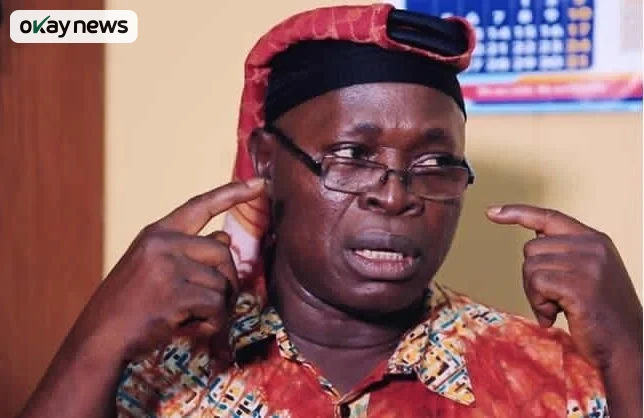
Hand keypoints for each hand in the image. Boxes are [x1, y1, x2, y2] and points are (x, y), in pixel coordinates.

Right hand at [72, 179, 264, 361]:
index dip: (232, 193)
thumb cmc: (130, 305)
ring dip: (217, 307)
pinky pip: (216, 306)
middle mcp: (162, 244)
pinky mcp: (174, 294)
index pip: (200, 205)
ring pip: (221, 282)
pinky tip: (192, 329)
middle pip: (222, 251)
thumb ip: (187, 251)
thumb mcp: (153, 268)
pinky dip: (213, 323)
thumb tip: (224, 236)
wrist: (99, 338)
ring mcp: (167, 267)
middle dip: (228, 279)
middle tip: (217, 303)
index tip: (260, 183)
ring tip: (194, 318)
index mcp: (156, 234)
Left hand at [487, 204, 641, 368]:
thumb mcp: (590, 272)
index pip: (549, 217)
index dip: (517, 212)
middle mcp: (592, 247)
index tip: (491, 212)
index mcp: (595, 239)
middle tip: (552, 299)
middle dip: (532, 277)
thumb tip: (533, 241)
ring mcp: (587, 265)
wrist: (626, 346)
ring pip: (530, 267)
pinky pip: (536, 285)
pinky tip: (554, 316)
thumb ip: (565, 253)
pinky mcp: (578, 286)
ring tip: (557, 308)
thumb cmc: (602, 314)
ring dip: (535, 294)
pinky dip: (538, 304)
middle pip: (530, 248)